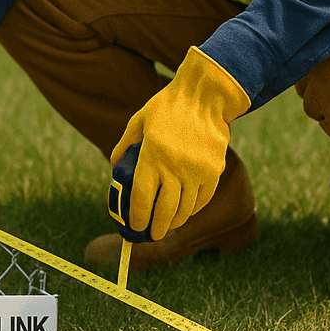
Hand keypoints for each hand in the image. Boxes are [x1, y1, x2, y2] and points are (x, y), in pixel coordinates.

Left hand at [110, 46, 250, 240]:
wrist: (206, 95)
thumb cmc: (168, 106)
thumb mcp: (138, 120)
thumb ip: (125, 145)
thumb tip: (114, 167)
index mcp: (152, 155)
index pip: (142, 197)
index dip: (137, 217)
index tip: (135, 227)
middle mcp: (175, 166)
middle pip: (164, 210)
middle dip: (156, 227)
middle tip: (152, 235)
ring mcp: (197, 170)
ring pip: (185, 208)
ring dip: (175, 222)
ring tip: (168, 227)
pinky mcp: (214, 170)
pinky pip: (203, 198)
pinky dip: (193, 209)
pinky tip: (186, 212)